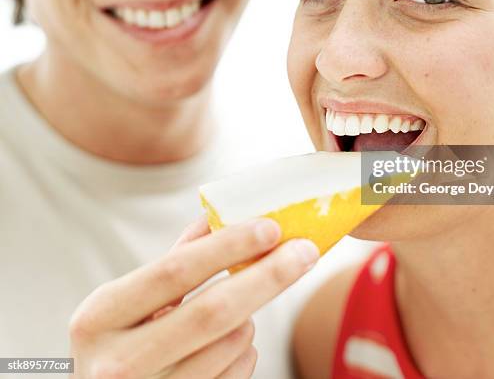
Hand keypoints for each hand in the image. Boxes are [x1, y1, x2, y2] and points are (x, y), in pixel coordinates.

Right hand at [69, 215, 318, 377]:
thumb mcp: (124, 303)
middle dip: (268, 276)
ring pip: (232, 343)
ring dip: (250, 317)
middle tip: (305, 251)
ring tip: (236, 311)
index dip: (228, 246)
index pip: (175, 271)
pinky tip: (226, 344)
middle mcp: (117, 363)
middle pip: (213, 311)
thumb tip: (216, 219)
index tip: (271, 228)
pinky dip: (245, 349)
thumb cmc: (116, 344)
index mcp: (100, 316)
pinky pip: (237, 371)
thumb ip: (170, 263)